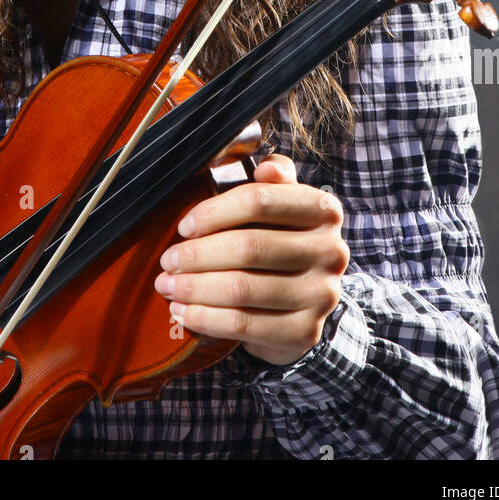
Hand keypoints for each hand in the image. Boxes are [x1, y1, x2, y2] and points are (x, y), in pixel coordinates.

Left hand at [153, 154, 348, 365]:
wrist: (302, 303)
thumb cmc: (279, 241)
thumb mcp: (281, 205)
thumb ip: (274, 180)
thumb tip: (265, 167)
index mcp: (324, 210)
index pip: (259, 200)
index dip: (214, 212)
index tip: (184, 226)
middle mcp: (330, 250)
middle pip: (248, 247)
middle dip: (197, 254)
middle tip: (168, 260)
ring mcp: (320, 294)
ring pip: (242, 288)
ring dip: (194, 288)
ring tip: (168, 285)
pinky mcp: (305, 332)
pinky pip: (243, 324)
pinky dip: (205, 318)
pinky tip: (184, 311)